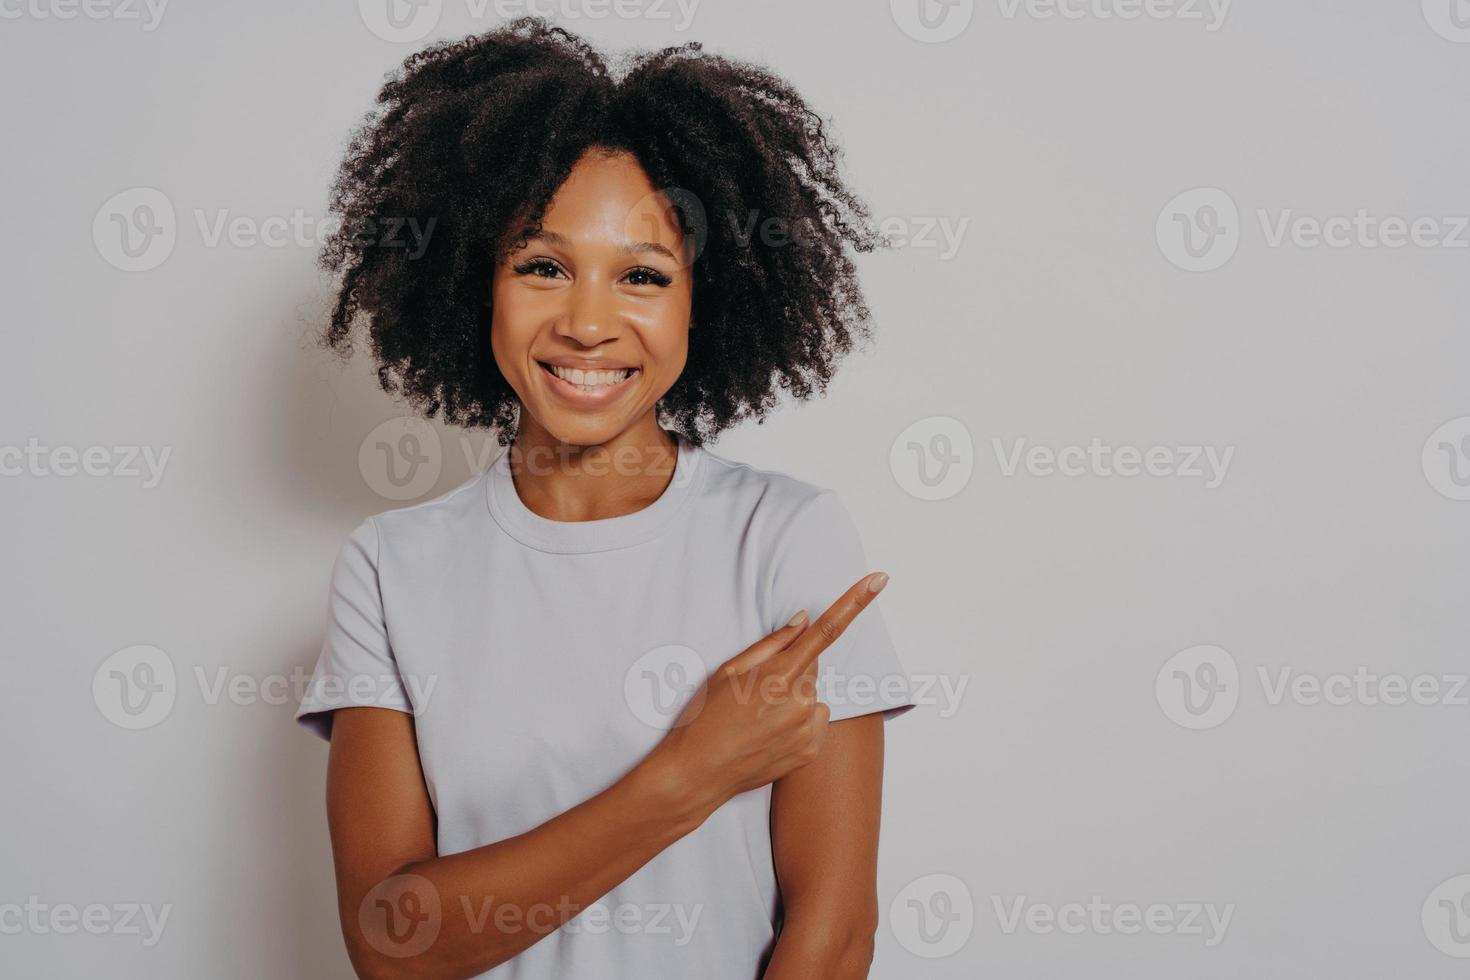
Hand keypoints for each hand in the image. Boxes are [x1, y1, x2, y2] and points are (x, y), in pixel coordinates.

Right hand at [651, 571, 889, 810]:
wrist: (698, 772)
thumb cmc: (706, 717)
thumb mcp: (729, 670)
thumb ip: (772, 644)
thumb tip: (805, 619)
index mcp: (778, 674)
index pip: (825, 631)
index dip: (854, 603)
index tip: (879, 580)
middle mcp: (800, 700)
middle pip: (810, 667)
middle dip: (790, 670)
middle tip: (755, 693)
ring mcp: (808, 728)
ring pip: (812, 696)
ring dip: (793, 699)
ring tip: (759, 719)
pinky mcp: (811, 750)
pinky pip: (815, 721)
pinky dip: (799, 723)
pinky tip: (770, 734)